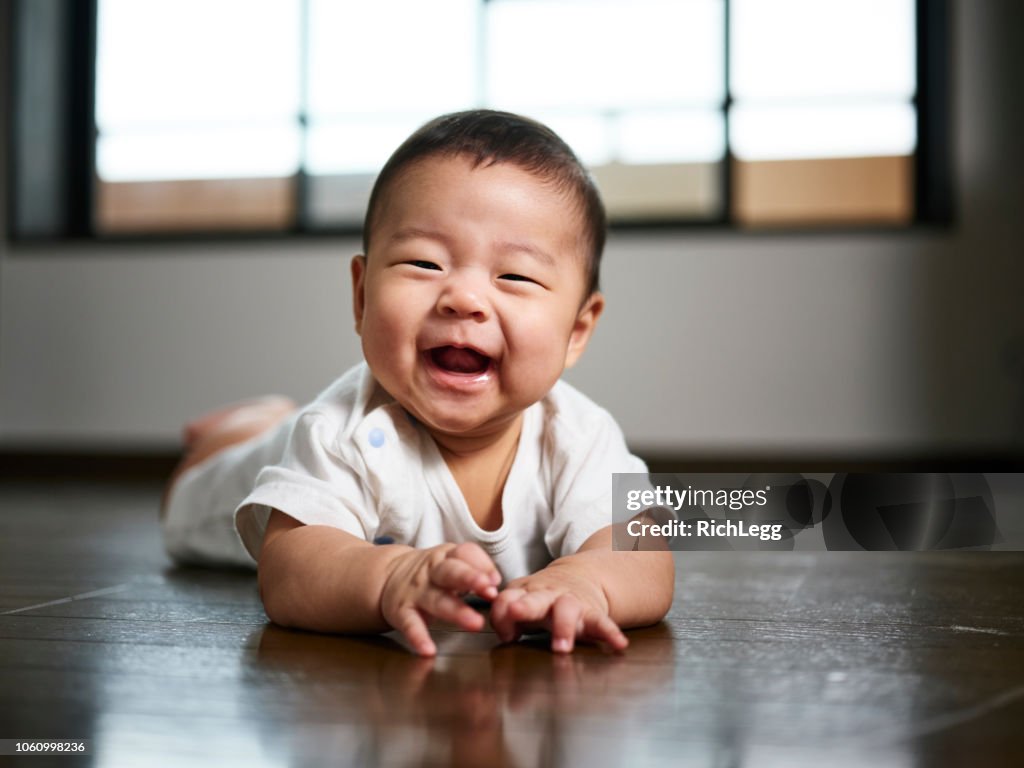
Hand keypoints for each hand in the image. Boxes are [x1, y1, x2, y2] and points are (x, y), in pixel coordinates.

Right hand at [381, 542, 500, 655]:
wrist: (387, 576)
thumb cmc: (430, 573)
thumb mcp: (450, 563)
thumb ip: (475, 570)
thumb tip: (495, 585)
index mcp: (446, 557)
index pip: (464, 553)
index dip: (482, 565)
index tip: (495, 581)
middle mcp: (431, 572)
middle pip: (451, 572)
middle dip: (470, 578)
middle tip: (489, 589)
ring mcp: (416, 592)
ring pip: (436, 599)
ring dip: (456, 611)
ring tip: (475, 623)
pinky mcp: (401, 611)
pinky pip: (410, 624)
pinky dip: (418, 637)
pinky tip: (428, 649)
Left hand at [489, 565, 627, 653]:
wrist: (579, 579)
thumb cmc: (542, 598)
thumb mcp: (521, 601)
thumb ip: (505, 617)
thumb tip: (505, 635)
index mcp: (526, 593)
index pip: (507, 599)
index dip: (501, 613)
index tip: (505, 635)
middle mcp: (548, 596)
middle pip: (535, 599)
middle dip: (525, 606)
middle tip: (516, 612)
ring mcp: (571, 603)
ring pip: (566, 610)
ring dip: (563, 627)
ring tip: (562, 648)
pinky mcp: (592, 614)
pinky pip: (602, 623)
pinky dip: (611, 633)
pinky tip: (619, 645)